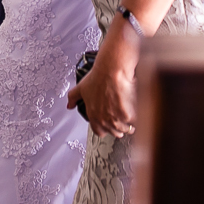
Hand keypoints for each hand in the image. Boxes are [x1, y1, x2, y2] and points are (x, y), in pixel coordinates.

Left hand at [66, 22, 138, 136]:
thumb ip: (73, 98)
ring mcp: (116, 119)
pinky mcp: (128, 115)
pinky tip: (134, 111)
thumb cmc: (98, 77)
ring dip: (127, 125)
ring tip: (128, 116)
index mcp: (93, 116)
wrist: (112, 71)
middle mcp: (104, 120)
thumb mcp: (81, 88)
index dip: (104, 127)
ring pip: (125, 129)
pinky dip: (135, 117)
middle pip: (114, 132)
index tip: (108, 123)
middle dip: (117, 127)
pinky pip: (133, 122)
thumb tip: (69, 105)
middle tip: (120, 119)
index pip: (99, 132)